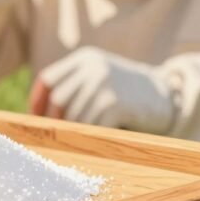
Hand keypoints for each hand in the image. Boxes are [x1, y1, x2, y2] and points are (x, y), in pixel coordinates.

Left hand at [29, 47, 179, 133]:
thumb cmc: (124, 91)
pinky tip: (90, 142)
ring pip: (73, 115)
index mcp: (85, 58)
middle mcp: (94, 67)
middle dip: (53, 120)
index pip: (48, 78)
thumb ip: (74, 86)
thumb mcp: (99, 77)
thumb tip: (39, 114)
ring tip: (71, 141)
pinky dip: (88, 137)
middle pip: (58, 99)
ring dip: (71, 132)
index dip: (37, 100)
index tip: (36, 118)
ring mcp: (105, 84)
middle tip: (52, 135)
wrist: (164, 96)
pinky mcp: (116, 103)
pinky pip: (92, 126)